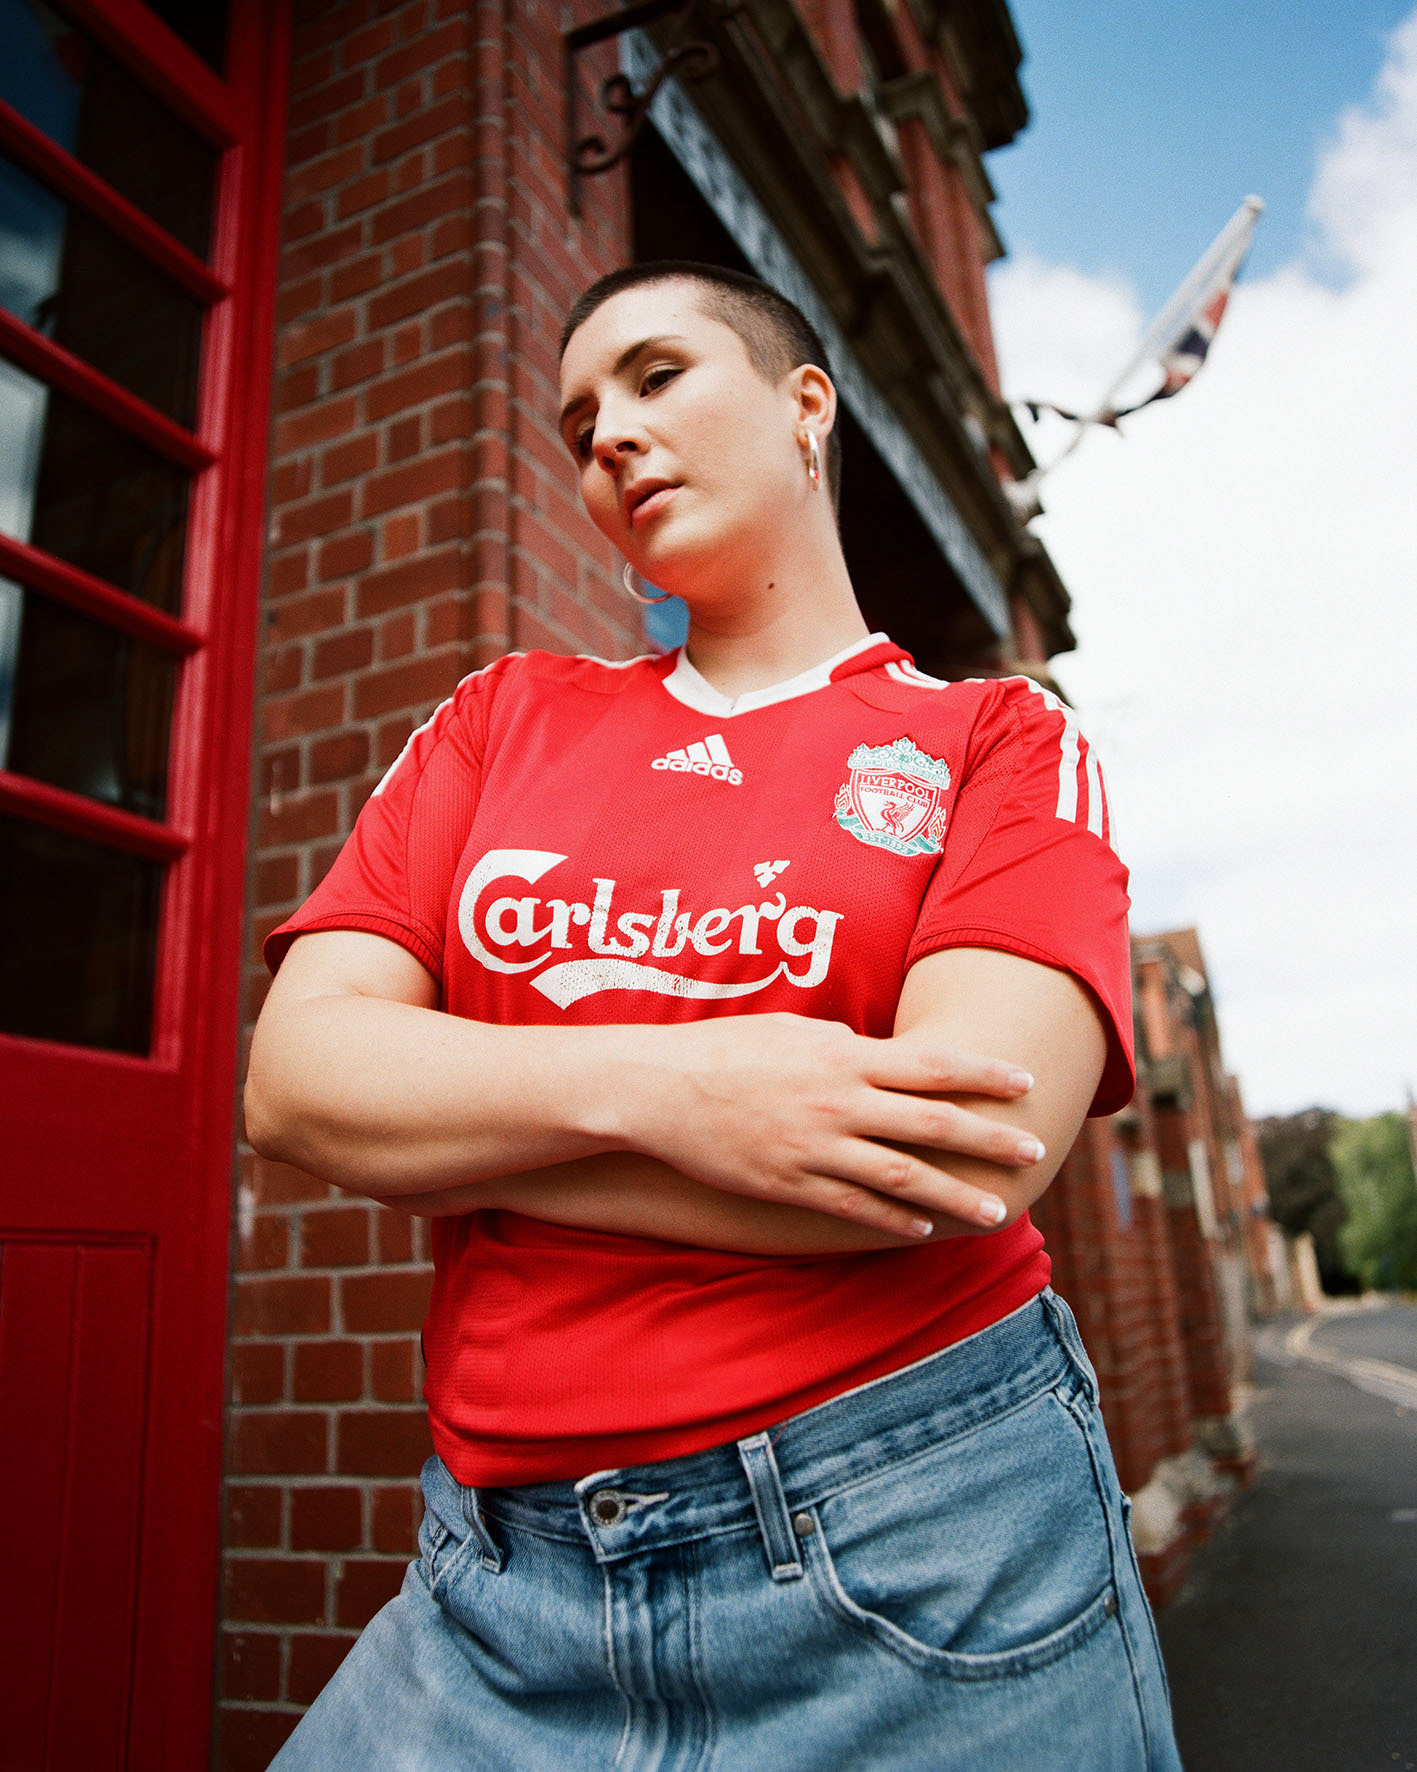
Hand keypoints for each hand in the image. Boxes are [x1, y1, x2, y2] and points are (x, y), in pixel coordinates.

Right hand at [615, 1013, 1040, 1240]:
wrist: (659, 1088)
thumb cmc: (726, 1048)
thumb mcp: (793, 1030)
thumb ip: (845, 1044)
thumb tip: (882, 1052)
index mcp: (844, 1056)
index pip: (932, 1065)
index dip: (985, 1074)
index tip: (1026, 1082)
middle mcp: (840, 1102)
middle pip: (933, 1123)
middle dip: (990, 1138)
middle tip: (1033, 1151)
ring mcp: (817, 1148)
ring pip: (903, 1177)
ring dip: (955, 1195)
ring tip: (995, 1210)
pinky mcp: (791, 1184)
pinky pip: (854, 1208)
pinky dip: (894, 1221)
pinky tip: (923, 1229)